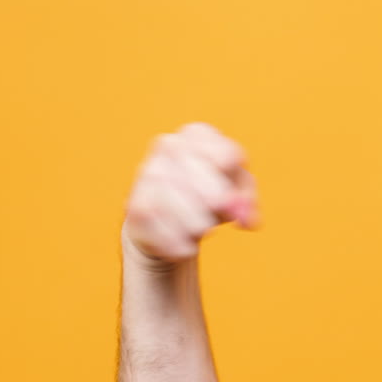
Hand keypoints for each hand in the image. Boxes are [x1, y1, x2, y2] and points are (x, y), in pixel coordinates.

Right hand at [122, 123, 256, 269]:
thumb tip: (247, 219)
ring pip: (172, 198)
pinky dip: (175, 240)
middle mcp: (169, 145)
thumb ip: (246, 204)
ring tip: (201, 231)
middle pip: (196, 173)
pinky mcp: (134, 203)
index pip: (224, 154)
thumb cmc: (208, 198)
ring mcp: (147, 171)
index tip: (231, 200)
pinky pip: (156, 223)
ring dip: (194, 223)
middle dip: (213, 202)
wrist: (170, 223)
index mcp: (199, 135)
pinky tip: (186, 246)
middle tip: (218, 217)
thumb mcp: (236, 194)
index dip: (231, 182)